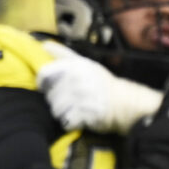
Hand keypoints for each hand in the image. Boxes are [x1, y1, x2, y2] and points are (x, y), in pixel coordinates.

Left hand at [38, 49, 161, 132]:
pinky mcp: (84, 113)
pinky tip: (80, 118)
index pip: (44, 74)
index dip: (44, 83)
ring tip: (76, 109)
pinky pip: (66, 121)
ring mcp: (81, 96)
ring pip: (56, 110)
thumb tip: (44, 45)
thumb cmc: (102, 84)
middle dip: (57, 100)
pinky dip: (71, 123)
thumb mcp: (86, 64)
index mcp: (74, 66)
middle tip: (72, 100)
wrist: (124, 102)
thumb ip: (64, 55)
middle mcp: (76, 79)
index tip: (49, 87)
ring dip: (63, 113)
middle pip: (50, 95)